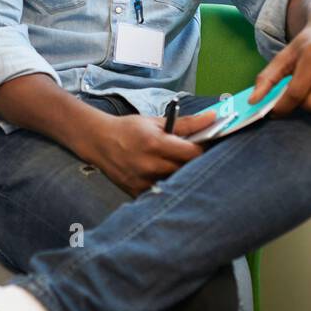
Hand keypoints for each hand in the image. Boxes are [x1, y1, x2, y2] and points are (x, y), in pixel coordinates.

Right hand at [77, 111, 216, 196]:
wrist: (99, 141)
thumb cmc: (129, 129)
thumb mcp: (155, 122)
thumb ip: (185, 123)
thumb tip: (211, 118)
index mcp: (155, 144)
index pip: (192, 154)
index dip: (202, 150)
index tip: (201, 146)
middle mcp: (149, 165)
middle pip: (186, 170)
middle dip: (193, 163)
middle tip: (190, 156)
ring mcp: (142, 181)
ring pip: (175, 183)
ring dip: (180, 175)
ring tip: (177, 166)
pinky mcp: (137, 192)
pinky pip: (161, 192)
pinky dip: (166, 185)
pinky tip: (164, 176)